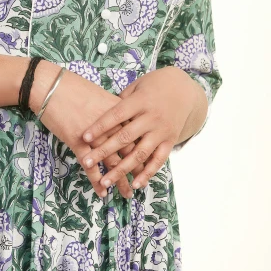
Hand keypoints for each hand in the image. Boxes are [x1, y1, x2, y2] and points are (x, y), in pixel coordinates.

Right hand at [29, 62, 137, 198]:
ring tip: (127, 194)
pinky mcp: (78, 143)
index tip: (149, 162)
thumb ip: (112, 108)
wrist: (50, 86)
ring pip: (112, 162)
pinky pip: (90, 167)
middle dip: (137, 170)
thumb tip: (120, 117)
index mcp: (118, 111)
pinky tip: (102, 192)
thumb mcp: (98, 94)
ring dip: (120, 180)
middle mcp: (110, 125)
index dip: (144, 150)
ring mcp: (95, 136)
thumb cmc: (73, 86)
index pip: (137, 135)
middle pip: (129, 151)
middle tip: (143, 184)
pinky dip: (97, 181)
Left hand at [79, 67, 199, 190]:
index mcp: (140, 101)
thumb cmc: (155, 85)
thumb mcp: (137, 85)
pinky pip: (158, 160)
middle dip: (104, 151)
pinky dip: (147, 174)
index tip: (84, 137)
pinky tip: (134, 185)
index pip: (116, 115)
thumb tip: (101, 113)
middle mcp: (151, 118)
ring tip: (106, 182)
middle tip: (87, 162)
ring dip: (122, 170)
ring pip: (140, 154)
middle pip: (125, 137)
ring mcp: (161, 131)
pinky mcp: (170, 141)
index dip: (100, 127)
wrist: (185, 90)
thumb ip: (121, 100)